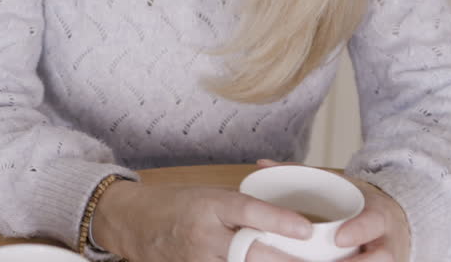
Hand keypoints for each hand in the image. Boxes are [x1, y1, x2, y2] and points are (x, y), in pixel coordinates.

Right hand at [90, 179, 312, 261]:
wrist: (131, 221)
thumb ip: (242, 210)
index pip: (247, 210)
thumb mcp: (207, 194)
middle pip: (252, 251)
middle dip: (288, 260)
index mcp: (209, 204)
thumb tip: (286, 223)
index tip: (307, 230)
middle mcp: (203, 234)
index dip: (278, 221)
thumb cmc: (174, 204)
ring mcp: (197, 259)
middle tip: (319, 260)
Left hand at [253, 160, 410, 261]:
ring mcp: (388, 259)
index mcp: (378, 213)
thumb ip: (304, 174)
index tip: (338, 238)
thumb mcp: (340, 183)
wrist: (394, 219)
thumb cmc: (360, 201)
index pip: (373, 223)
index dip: (358, 231)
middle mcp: (387, 240)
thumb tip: (263, 164)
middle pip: (381, 257)